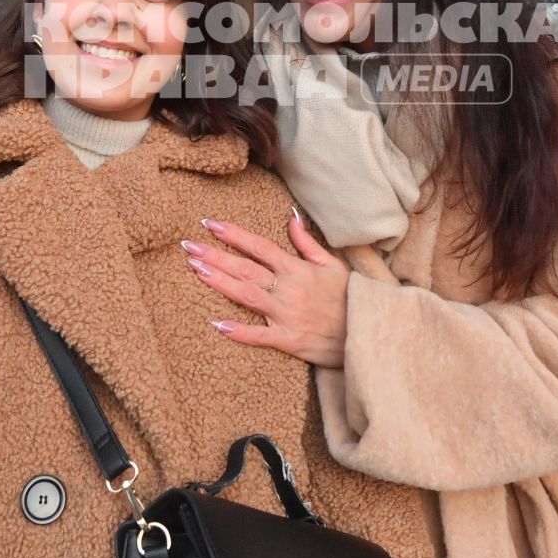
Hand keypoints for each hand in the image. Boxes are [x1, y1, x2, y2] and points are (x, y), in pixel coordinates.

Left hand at [182, 211, 350, 367]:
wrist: (369, 331)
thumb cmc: (350, 297)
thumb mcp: (332, 265)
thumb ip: (307, 243)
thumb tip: (290, 217)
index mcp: (298, 269)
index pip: (259, 246)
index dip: (234, 235)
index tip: (210, 224)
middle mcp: (289, 289)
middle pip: (246, 268)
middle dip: (216, 256)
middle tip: (188, 246)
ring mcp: (288, 315)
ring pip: (247, 296)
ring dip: (220, 282)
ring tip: (195, 270)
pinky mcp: (290, 340)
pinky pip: (261, 336)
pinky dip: (239, 331)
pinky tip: (217, 324)